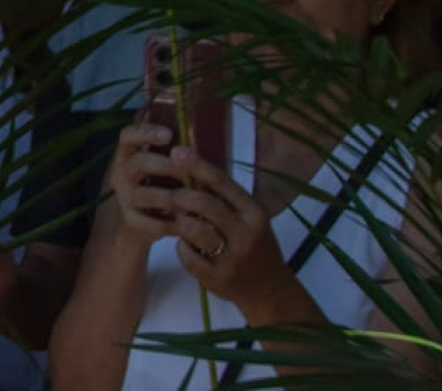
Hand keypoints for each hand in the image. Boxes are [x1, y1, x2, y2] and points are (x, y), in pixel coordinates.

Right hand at [104, 123, 184, 243]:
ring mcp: (124, 198)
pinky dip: (173, 224)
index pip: (128, 135)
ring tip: (194, 199)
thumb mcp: (163, 161)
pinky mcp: (132, 221)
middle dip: (165, 165)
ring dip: (172, 196)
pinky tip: (191, 223)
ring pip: (146, 195)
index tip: (169, 134)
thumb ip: (172, 144)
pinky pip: (153, 223)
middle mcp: (121, 173)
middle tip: (188, 169)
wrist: (141, 222)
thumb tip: (193, 111)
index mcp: (127, 153)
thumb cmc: (160, 183)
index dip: (146, 132)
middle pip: (137, 163)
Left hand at [165, 148, 296, 314]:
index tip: (176, 151)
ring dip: (180, 222)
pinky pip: (187, 255)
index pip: (222, 182)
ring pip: (193, 229)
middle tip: (170, 195)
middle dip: (181, 195)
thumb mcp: (250, 218)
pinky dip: (181, 247)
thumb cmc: (255, 244)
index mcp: (255, 213)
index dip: (197, 165)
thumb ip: (226, 196)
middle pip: (204, 204)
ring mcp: (232, 258)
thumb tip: (192, 161)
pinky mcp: (217, 279)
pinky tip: (187, 246)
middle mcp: (246, 234)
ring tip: (180, 221)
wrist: (270, 291)